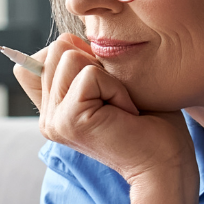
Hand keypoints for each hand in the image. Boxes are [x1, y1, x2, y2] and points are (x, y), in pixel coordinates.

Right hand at [11, 33, 192, 189]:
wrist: (166, 164)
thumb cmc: (150, 123)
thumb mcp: (111, 84)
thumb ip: (82, 65)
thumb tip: (70, 39)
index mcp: (53, 110)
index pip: (38, 59)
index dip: (75, 56)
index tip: (104, 88)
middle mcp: (47, 117)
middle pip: (57, 48)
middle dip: (95, 62)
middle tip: (117, 99)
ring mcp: (53, 120)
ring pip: (69, 55)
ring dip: (108, 76)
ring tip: (121, 106)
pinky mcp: (68, 120)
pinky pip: (90, 74)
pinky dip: (116, 88)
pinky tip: (126, 114)